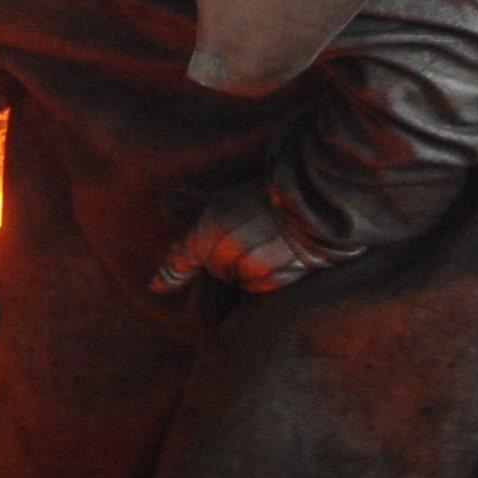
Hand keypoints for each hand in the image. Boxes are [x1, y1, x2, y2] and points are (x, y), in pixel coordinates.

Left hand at [150, 191, 323, 298]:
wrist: (322, 200)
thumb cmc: (275, 191)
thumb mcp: (230, 194)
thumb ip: (199, 212)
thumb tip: (168, 209)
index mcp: (216, 222)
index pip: (185, 255)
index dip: (169, 273)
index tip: (156, 287)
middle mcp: (229, 247)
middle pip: (214, 267)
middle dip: (222, 257)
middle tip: (247, 235)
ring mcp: (251, 265)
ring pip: (236, 277)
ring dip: (245, 267)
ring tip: (268, 242)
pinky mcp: (273, 279)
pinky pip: (257, 286)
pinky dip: (264, 276)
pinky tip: (280, 256)